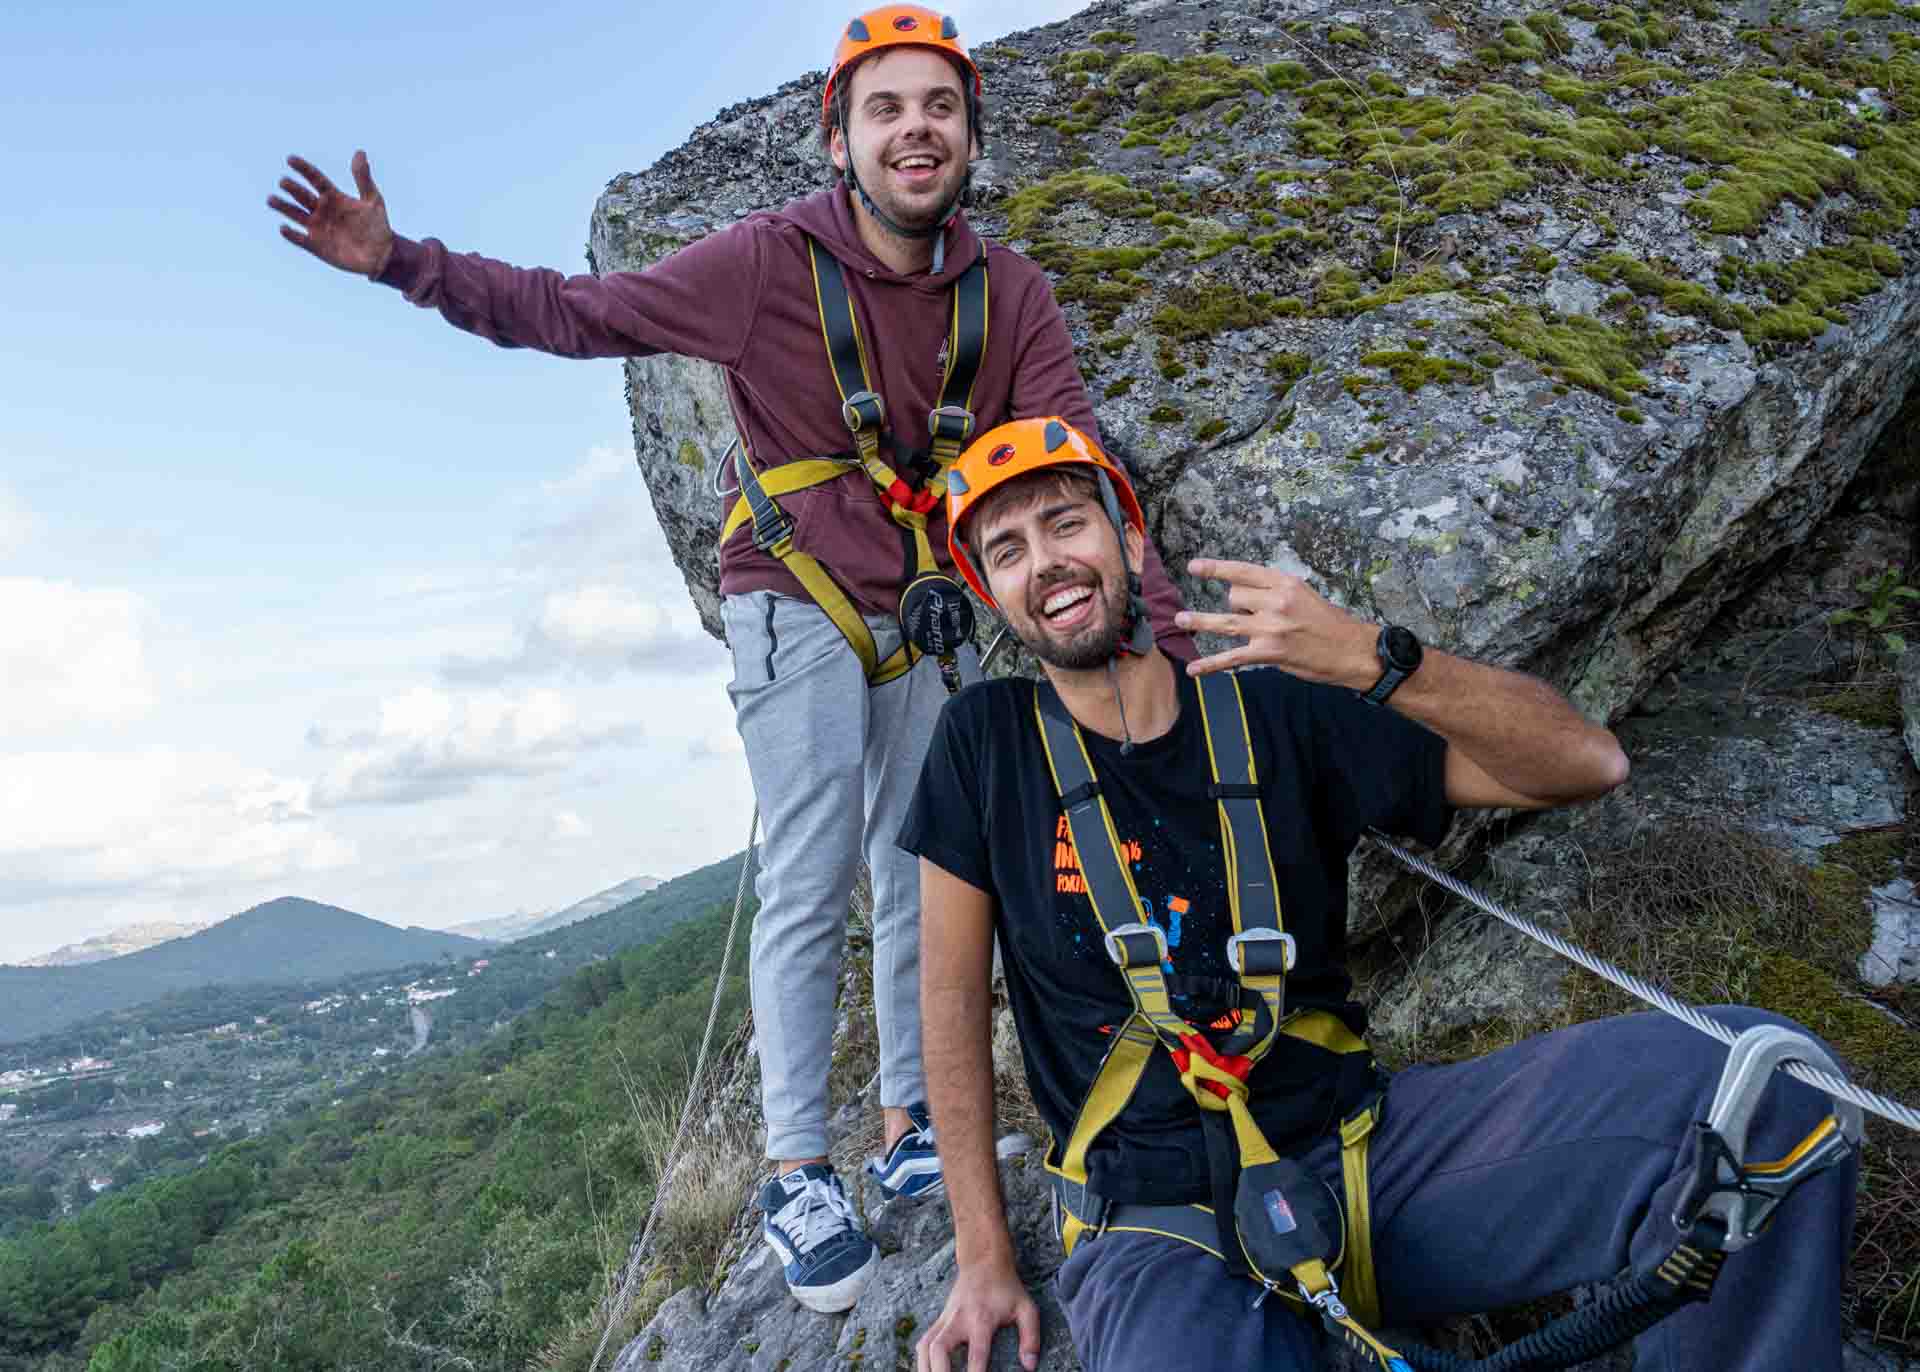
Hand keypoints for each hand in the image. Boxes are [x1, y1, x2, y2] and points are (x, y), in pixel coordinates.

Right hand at [269, 151, 395, 278]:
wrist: (382, 254)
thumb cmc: (378, 225)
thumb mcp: (373, 199)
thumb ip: (363, 178)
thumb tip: (360, 152)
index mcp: (333, 197)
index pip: (314, 178)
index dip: (303, 169)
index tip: (290, 159)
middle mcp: (322, 210)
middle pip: (302, 195)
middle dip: (292, 188)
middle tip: (284, 182)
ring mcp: (318, 228)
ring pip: (295, 214)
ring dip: (283, 207)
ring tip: (271, 199)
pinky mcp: (317, 246)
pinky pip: (301, 240)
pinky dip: (292, 235)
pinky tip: (284, 228)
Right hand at [917, 1260, 1040, 1371]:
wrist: (984, 1262)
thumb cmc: (1007, 1289)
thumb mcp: (1026, 1308)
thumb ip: (1031, 1337)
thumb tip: (1030, 1366)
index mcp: (982, 1318)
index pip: (976, 1352)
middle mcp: (959, 1319)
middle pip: (939, 1347)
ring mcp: (945, 1319)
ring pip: (925, 1345)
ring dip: (925, 1368)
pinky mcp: (939, 1320)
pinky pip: (924, 1342)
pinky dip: (922, 1360)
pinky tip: (928, 1371)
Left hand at [1176, 557, 1375, 684]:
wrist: (1352, 651)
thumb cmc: (1330, 623)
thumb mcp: (1304, 595)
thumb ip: (1275, 592)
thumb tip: (1245, 596)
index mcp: (1285, 583)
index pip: (1243, 571)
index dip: (1216, 568)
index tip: (1194, 567)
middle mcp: (1276, 601)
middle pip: (1234, 597)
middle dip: (1236, 606)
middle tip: (1253, 617)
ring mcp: (1271, 627)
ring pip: (1225, 622)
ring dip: (1199, 621)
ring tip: (1179, 620)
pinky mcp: (1269, 652)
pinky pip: (1231, 657)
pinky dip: (1210, 665)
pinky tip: (1194, 669)